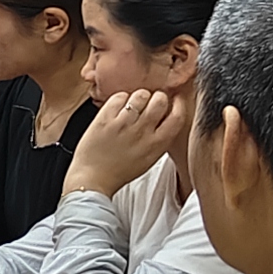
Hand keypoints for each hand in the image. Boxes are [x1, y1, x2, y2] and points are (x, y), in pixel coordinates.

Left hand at [66, 85, 189, 198]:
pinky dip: (120, 99)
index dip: (178, 104)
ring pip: (140, 95)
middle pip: (160, 100)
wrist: (94, 178)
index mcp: (157, 144)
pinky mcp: (106, 118)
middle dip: (157, 98)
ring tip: (132, 106)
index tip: (175, 100)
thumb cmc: (121, 170)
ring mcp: (123, 124)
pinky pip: (119, 96)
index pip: (178, 116)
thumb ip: (160, 137)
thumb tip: (167, 116)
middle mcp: (143, 132)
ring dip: (138, 97)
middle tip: (150, 103)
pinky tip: (118, 108)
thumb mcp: (150, 157)